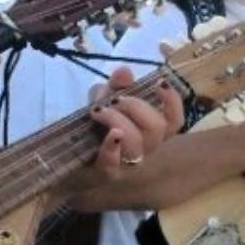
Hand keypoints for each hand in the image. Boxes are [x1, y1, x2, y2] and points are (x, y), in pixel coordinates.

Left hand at [73, 66, 182, 188]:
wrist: (70, 154)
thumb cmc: (96, 125)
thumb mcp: (104, 98)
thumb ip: (116, 85)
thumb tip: (125, 72)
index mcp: (150, 130)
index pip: (174, 121)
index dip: (173, 102)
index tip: (160, 83)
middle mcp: (145, 148)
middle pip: (156, 129)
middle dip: (136, 106)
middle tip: (115, 99)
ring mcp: (127, 163)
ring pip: (136, 143)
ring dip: (118, 120)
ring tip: (98, 110)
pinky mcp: (107, 172)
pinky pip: (113, 163)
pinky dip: (112, 147)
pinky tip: (111, 135)